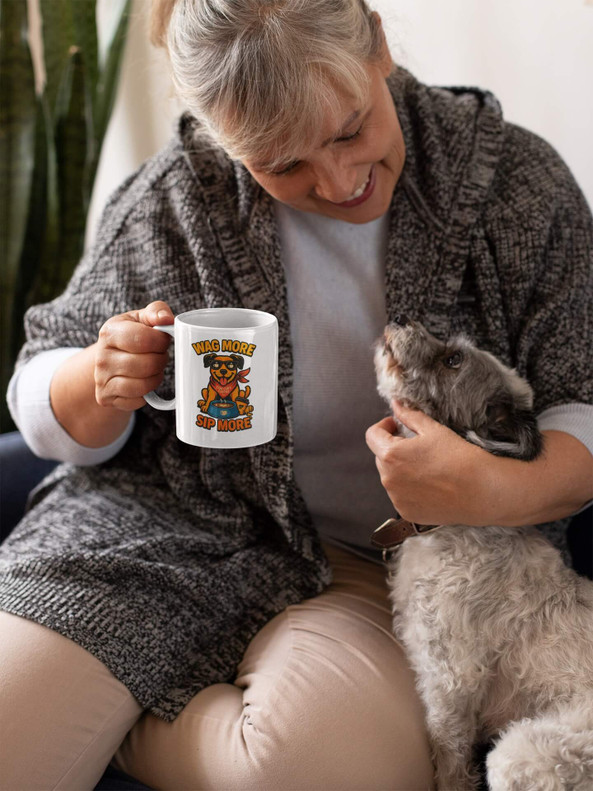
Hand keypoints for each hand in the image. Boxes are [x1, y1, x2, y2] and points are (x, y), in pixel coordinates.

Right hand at [94, 301, 173, 410]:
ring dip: (156, 377)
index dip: (162, 341)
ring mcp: (101, 379)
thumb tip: (166, 319)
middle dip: (161, 360)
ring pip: (144, 385)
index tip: (163, 340)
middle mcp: (102, 357)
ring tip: (152, 368)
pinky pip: (139, 400)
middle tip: (158, 355)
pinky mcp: (106, 398)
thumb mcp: (141, 318)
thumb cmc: (131, 336)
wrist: (108, 360)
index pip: (145, 339)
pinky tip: (142, 381)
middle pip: (148, 364)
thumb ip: (156, 311)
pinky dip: (147, 393)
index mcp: (110, 332)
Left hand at [365, 400, 491, 525]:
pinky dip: (408, 488)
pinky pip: (400, 495)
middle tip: (417, 447)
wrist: (481, 491)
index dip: (383, 427)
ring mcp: (396, 498)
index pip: (372, 436)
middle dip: (394, 448)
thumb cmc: (459, 458)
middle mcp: (388, 479)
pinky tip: (430, 484)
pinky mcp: (406, 512)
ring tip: (427, 467)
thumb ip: (409, 416)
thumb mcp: (433, 430)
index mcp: (391, 454)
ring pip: (390, 477)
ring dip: (400, 469)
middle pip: (381, 457)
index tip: (396, 426)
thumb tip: (396, 405)